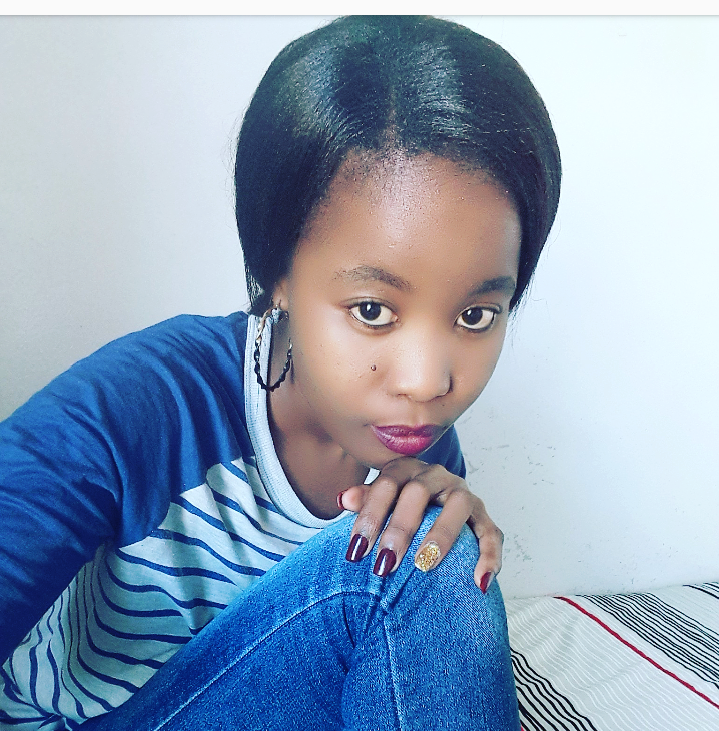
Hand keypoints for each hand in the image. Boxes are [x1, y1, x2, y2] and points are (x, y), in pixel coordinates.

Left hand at [338, 457, 502, 591]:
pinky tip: (480, 582)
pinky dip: (489, 556)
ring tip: (424, 564)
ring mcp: (463, 493)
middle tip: (384, 564)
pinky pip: (491, 533)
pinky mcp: (484, 517)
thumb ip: (366, 499)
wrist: (432, 501)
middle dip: (400, 529)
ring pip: (457, 506)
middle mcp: (436, 475)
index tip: (356, 551)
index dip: (370, 516)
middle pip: (418, 493)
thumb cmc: (398, 505)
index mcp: (406, 469)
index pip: (386, 484)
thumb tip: (343, 499)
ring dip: (441, 536)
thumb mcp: (380, 499)